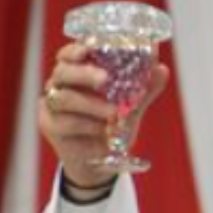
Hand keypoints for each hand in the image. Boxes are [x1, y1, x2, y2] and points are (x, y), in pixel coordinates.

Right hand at [37, 41, 170, 186]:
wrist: (101, 165)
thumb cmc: (112, 128)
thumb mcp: (132, 108)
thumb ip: (145, 89)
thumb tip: (161, 69)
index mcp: (77, 74)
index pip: (69, 55)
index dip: (76, 49)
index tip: (88, 48)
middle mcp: (60, 86)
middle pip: (63, 72)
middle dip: (85, 73)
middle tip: (105, 79)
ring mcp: (52, 106)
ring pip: (64, 98)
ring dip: (91, 104)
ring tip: (114, 113)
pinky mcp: (50, 127)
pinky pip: (65, 122)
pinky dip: (88, 125)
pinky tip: (103, 131)